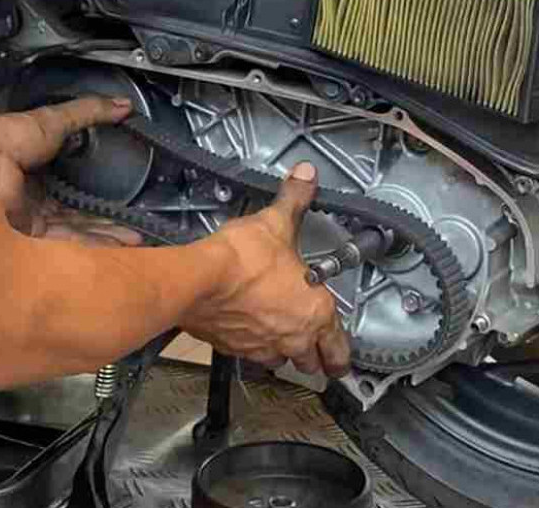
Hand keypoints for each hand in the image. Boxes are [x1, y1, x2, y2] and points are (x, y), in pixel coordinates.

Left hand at [0, 96, 141, 245]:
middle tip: (137, 217)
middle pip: (79, 205)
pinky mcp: (34, 230)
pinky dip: (96, 238)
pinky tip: (120, 239)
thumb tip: (124, 106)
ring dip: (108, 229)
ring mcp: (35, 211)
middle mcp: (37, 189)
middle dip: (108, 214)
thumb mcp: (58, 119)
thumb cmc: (13, 137)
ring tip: (137, 234)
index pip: (75, 176)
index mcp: (40, 162)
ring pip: (78, 223)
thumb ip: (92, 112)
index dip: (100, 181)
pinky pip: (70, 236)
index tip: (126, 184)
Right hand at [182, 163, 351, 377]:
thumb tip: (306, 175)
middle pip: (311, 364)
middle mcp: (291, 336)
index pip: (338, 351)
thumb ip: (295, 200)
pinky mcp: (232, 348)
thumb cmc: (242, 260)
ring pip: (280, 363)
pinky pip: (249, 355)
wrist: (197, 281)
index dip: (341, 356)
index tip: (341, 359)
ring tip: (280, 338)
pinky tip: (247, 330)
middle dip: (314, 357)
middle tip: (314, 350)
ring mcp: (261, 346)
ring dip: (283, 354)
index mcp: (314, 312)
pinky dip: (251, 347)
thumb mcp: (276, 222)